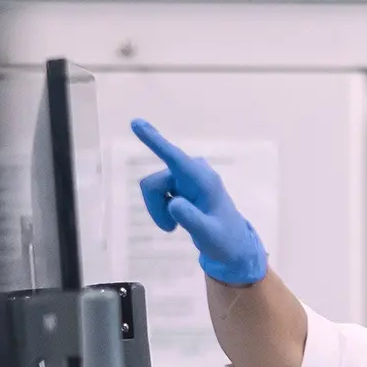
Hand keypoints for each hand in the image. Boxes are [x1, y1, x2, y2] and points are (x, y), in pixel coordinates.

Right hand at [131, 119, 268, 285]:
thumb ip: (192, 220)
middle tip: (169, 229)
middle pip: (153, 184)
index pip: (174, 157)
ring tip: (174, 226)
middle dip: (154, 207)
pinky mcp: (180, 182)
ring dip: (158, 210)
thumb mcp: (208, 235)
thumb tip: (174, 204)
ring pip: (152, 189)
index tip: (135, 122)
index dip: (154, 140)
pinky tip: (176, 219)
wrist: (231, 244)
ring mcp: (185, 175)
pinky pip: (156, 192)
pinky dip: (160, 209)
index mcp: (202, 180)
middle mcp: (193, 171)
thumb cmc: (223, 240)